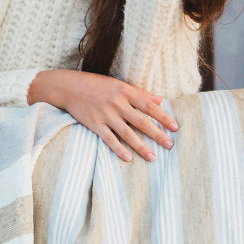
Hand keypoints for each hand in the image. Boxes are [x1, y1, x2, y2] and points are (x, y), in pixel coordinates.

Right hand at [28, 69, 176, 161]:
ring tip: (152, 157)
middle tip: (170, 145)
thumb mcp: (119, 85)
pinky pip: (109, 139)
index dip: (163, 116)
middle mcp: (117, 103)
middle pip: (141, 122)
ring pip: (127, 134)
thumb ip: (140, 93)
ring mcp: (105, 115)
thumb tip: (160, 98)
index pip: (149, 106)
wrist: (69, 87)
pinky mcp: (94, 124)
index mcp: (126, 91)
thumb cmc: (97, 85)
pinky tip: (128, 158)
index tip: (175, 127)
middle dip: (157, 134)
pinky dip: (118, 149)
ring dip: (141, 147)